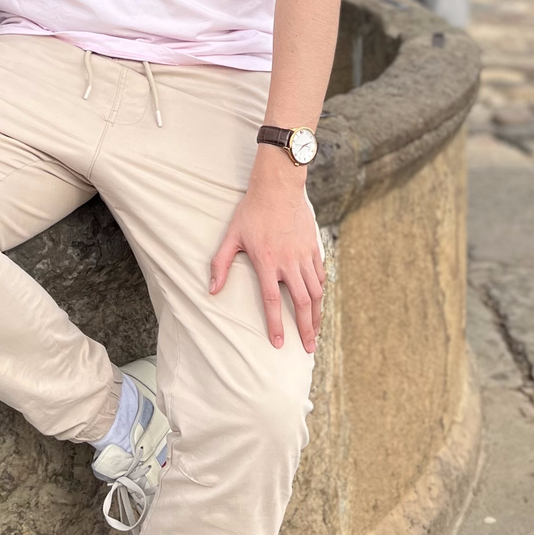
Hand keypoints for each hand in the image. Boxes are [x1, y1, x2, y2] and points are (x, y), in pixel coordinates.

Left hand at [209, 148, 325, 351]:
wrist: (278, 186)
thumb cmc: (252, 211)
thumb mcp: (231, 236)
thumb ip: (220, 263)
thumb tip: (212, 289)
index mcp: (267, 262)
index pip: (273, 302)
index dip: (276, 325)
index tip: (278, 344)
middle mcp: (289, 262)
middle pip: (302, 303)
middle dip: (306, 329)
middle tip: (308, 348)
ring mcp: (304, 255)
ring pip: (316, 292)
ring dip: (317, 314)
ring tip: (316, 332)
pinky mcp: (313, 246)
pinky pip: (321, 274)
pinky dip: (321, 291)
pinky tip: (319, 302)